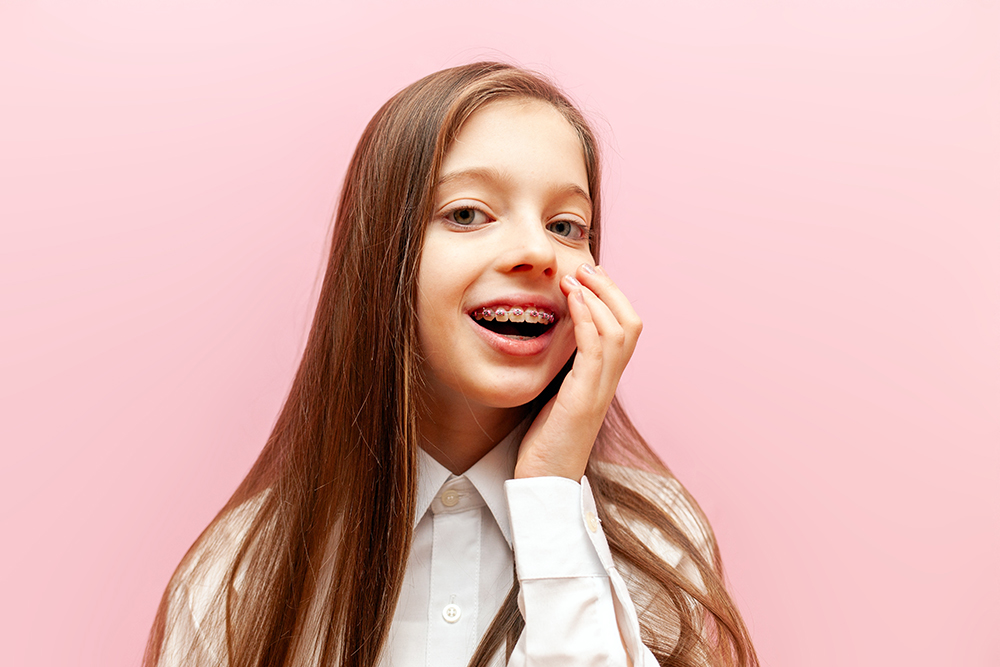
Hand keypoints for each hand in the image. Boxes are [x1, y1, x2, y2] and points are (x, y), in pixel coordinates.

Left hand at [514, 264, 641, 480]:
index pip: (625, 329)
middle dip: (610, 289)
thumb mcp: (557, 396)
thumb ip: (564, 369)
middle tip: (586, 267)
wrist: (544, 484)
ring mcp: (599, 390)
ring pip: (619, 331)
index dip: (612, 298)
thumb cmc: (546, 443)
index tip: (588, 277)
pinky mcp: (584, 399)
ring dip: (598, 296)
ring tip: (576, 276)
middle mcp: (609, 383)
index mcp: (604, 380)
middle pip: (631, 323)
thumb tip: (554, 339)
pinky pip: (595, 349)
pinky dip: (586, 318)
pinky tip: (572, 298)